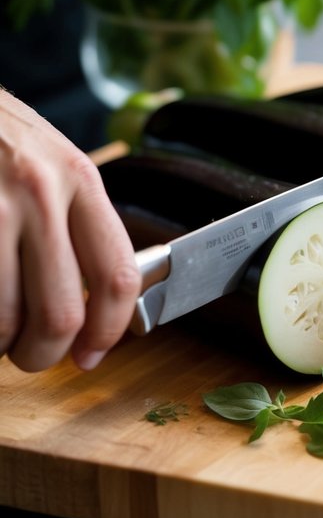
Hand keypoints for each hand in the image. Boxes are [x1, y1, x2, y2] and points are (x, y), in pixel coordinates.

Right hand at [0, 92, 140, 372]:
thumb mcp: (51, 163)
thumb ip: (75, 223)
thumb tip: (93, 303)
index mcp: (80, 179)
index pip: (117, 274)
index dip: (108, 329)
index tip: (91, 353)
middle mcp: (42, 193)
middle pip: (60, 313)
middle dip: (43, 353)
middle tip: (28, 353)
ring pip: (7, 319)